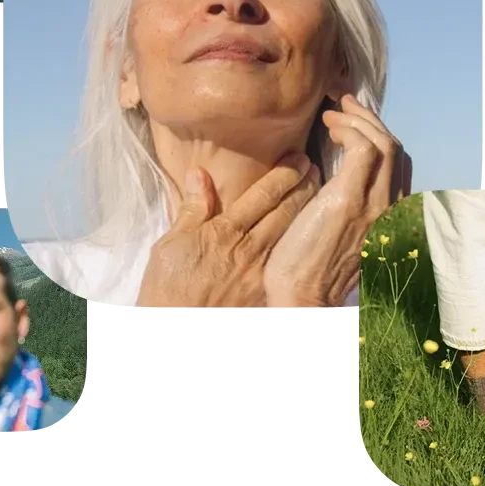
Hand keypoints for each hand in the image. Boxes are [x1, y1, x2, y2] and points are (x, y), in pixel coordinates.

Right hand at [135, 152, 321, 308]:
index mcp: (226, 233)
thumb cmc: (167, 287)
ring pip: (290, 234)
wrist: (174, 327)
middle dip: (303, 186)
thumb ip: (191, 209)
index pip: (263, 196)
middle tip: (314, 166)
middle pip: (284, 212)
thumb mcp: (170, 244)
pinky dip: (298, 242)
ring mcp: (260, 273)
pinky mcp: (263, 292)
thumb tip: (198, 174)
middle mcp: (249, 250)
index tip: (298, 158)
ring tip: (316, 190)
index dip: (284, 174)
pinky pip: (285, 260)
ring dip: (305, 210)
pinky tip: (305, 232)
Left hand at [263, 94, 411, 307]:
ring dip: (357, 120)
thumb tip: (325, 170)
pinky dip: (349, 130)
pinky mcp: (350, 200)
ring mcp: (373, 204)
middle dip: (368, 118)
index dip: (374, 132)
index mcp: (385, 213)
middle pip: (393, 147)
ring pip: (384, 143)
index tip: (348, 119)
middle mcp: (387, 207)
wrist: (302, 295)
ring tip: (332, 113)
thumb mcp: (334, 226)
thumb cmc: (309, 264)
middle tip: (342, 103)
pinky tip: (329, 129)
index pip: (394, 161)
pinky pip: (364, 150)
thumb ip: (341, 199)